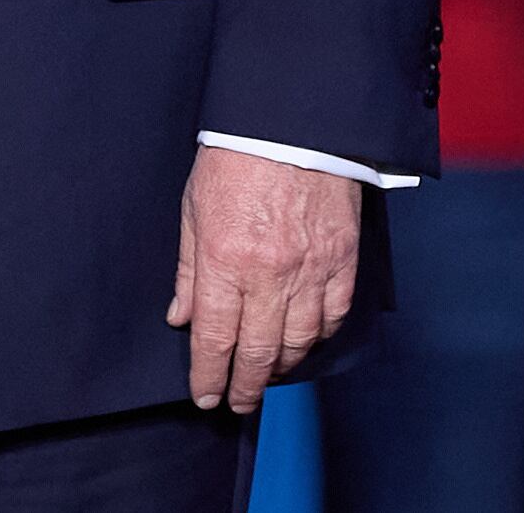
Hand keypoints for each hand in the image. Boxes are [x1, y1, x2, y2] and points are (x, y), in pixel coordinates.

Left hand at [165, 146, 361, 413]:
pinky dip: (319, 337)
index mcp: (225, 260)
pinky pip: (333, 316)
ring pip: (299, 342)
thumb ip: (190, 270)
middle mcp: (269, 274)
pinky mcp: (343, 259)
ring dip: (281, 367)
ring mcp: (311, 269)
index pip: (215, 340)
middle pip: (258, 353)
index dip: (208, 377)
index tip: (205, 397)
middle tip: (237, 402)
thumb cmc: (237, 156)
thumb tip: (181, 317)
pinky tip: (305, 343)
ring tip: (267, 375)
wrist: (294, 120)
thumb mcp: (194, 208)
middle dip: (244, 387)